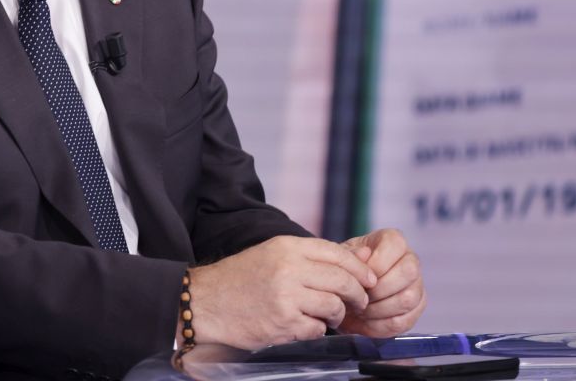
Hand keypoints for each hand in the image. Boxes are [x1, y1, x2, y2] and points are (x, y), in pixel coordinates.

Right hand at [189, 235, 376, 349]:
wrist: (206, 301)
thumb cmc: (240, 278)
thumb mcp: (271, 253)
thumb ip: (306, 256)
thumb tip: (350, 262)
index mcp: (287, 247)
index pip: (337, 254)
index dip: (359, 268)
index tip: (369, 279)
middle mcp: (289, 269)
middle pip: (342, 280)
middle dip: (358, 294)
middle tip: (360, 301)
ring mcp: (286, 297)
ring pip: (334, 306)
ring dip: (338, 314)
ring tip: (330, 316)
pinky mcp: (283, 323)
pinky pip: (317, 329)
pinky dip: (317, 329)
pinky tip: (306, 325)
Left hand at [338, 228, 424, 337]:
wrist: (346, 293)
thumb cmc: (346, 271)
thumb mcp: (342, 258)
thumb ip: (350, 255)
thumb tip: (364, 254)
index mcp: (393, 240)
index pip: (395, 245)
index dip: (376, 264)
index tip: (359, 278)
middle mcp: (410, 259)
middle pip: (407, 272)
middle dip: (378, 289)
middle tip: (358, 297)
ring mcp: (417, 285)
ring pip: (408, 298)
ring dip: (379, 309)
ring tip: (359, 311)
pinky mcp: (416, 309)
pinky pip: (405, 321)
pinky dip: (381, 325)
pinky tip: (365, 322)